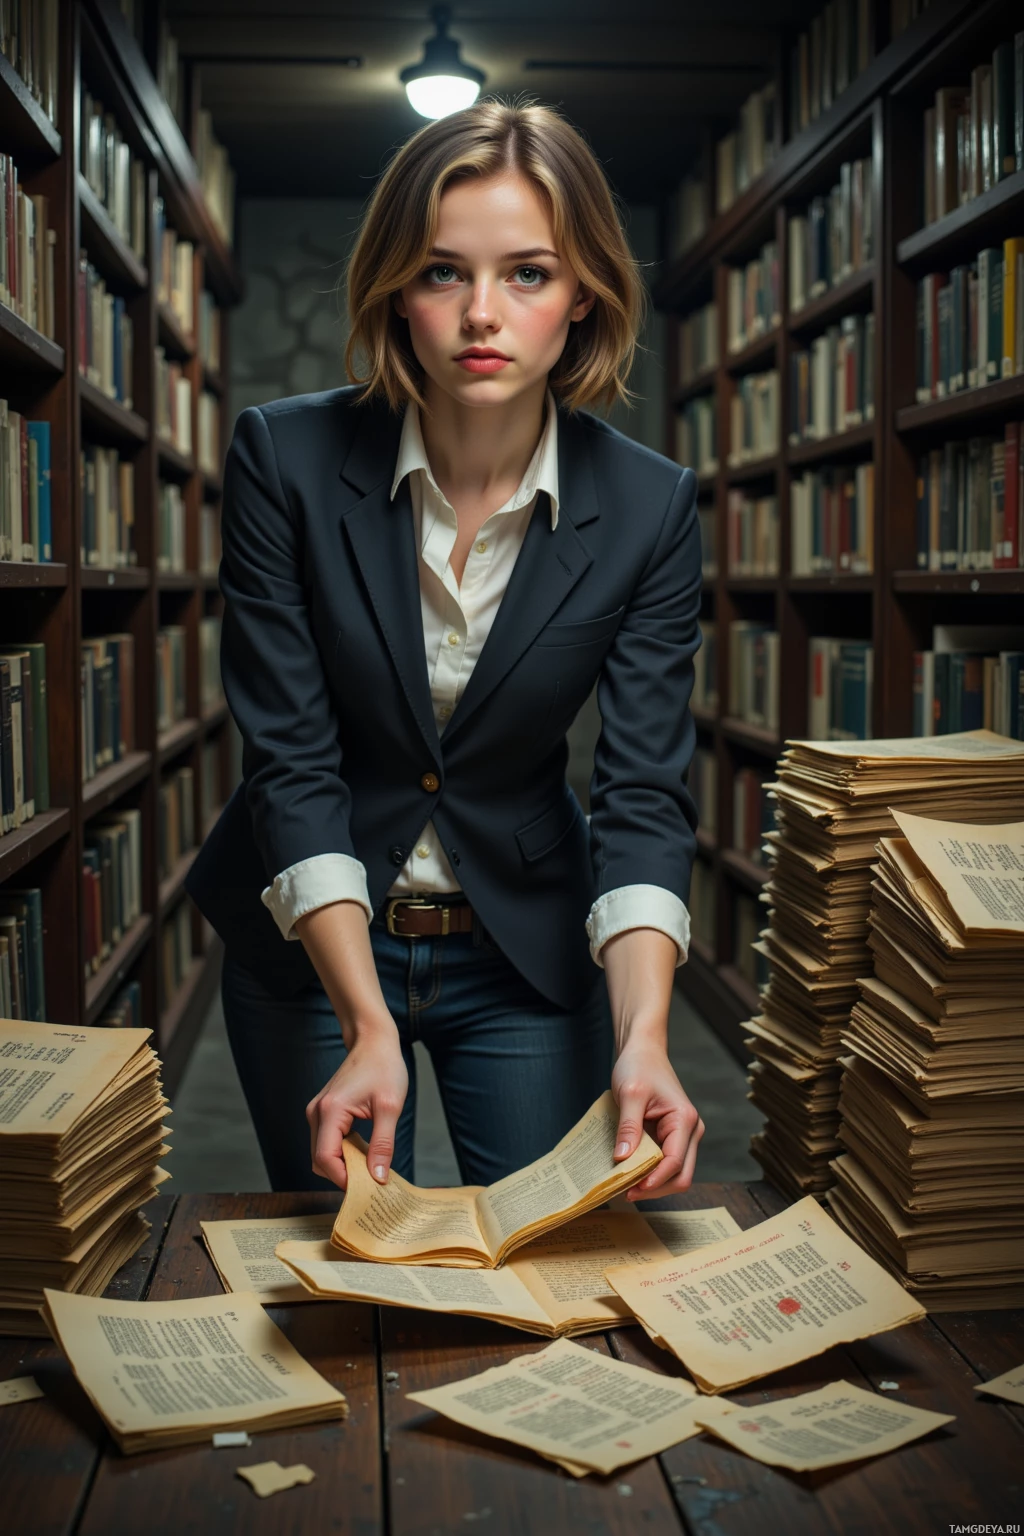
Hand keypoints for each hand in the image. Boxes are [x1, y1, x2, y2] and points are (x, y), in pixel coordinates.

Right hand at [305, 1024, 407, 1189]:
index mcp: (330, 1111)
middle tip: (371, 1183)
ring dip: (343, 1165)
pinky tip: (364, 1154)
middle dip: (343, 1175)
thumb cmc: (384, 1067)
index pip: (325, 1159)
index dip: (343, 1179)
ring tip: (370, 1169)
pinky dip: (342, 1153)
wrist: (373, 1041)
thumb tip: (377, 1178)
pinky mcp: (323, 1112)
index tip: (367, 1190)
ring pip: (322, 1153)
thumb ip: (383, 1144)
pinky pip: (327, 1142)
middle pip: (320, 1160)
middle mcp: (316, 1113)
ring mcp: (317, 1112)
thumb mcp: (390, 1107)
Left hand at [611, 1039, 703, 1198]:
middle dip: (655, 1188)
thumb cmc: (639, 1066)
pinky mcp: (671, 1138)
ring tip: (624, 1185)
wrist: (643, 1051)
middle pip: (680, 1176)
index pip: (675, 1162)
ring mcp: (682, 1136)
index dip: (655, 1180)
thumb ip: (628, 1127)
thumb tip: (623, 1159)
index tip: (632, 1189)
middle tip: (626, 1192)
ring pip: (673, 1174)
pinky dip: (648, 1172)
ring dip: (652, 1183)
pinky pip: (663, 1163)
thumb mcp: (630, 1094)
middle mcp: (690, 1131)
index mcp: (685, 1120)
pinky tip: (628, 1173)